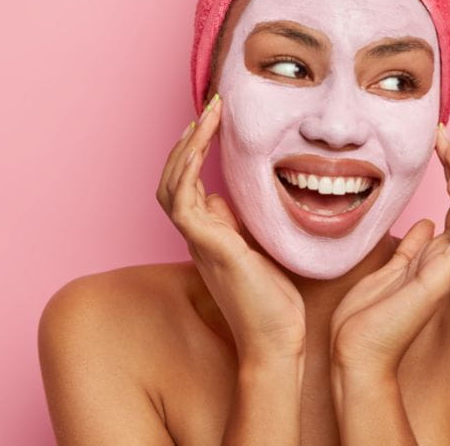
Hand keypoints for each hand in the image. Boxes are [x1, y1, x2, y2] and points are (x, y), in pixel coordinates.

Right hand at [156, 95, 305, 365]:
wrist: (277, 340)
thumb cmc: (271, 299)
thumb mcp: (253, 249)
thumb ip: (233, 224)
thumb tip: (218, 196)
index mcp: (209, 234)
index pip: (187, 185)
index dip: (193, 152)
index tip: (214, 122)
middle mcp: (198, 235)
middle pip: (173, 180)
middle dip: (187, 141)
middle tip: (209, 109)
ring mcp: (200, 241)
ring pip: (172, 185)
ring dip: (185, 147)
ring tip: (206, 116)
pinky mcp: (210, 247)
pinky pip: (182, 201)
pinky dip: (186, 169)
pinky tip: (200, 144)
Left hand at [329, 125, 449, 377]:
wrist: (354, 355)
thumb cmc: (365, 318)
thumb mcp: (387, 269)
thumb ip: (411, 248)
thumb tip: (426, 224)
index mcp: (433, 256)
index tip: (437, 143)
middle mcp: (445, 260)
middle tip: (444, 134)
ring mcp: (447, 270)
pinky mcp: (442, 278)